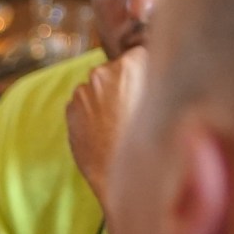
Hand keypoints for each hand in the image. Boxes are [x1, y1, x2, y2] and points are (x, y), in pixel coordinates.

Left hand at [64, 44, 147, 214]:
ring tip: (119, 127)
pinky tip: (105, 134)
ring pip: (98, 89)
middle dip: (123, 86)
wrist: (120, 178)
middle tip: (134, 112)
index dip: (145, 72)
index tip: (149, 89)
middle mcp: (104, 72)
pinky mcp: (70, 109)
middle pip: (116, 71)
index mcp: (131, 64)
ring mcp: (83, 91)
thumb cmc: (149, 143)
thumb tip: (149, 66)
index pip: (140, 55)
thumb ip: (153, 80)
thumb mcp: (162, 103)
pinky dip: (92, 115)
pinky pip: (84, 105)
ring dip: (106, 101)